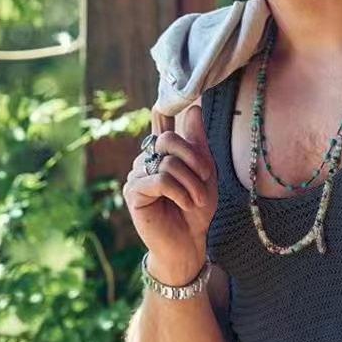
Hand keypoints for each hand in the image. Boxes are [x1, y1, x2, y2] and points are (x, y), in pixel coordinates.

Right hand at [122, 104, 217, 285]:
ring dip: (191, 183)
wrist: (188, 244)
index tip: (177, 97)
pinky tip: (186, 204)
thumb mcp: (205, 176)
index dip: (165, 109)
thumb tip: (194, 109)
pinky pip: (159, 180)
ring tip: (198, 201)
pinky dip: (179, 192)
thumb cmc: (196, 212)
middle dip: (195, 159)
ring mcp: (137, 175)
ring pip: (167, 163)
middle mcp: (147, 160)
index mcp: (163, 154)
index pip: (161, 123)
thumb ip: (198, 145)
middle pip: (168, 140)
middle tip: (207, 179)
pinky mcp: (133, 192)